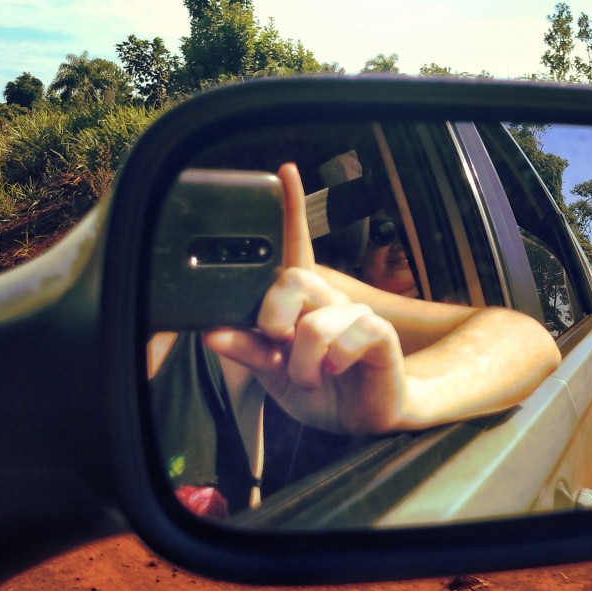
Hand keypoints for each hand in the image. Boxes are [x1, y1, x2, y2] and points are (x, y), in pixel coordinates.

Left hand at [204, 164, 414, 434]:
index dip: (291, 209)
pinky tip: (337, 369)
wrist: (362, 418)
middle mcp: (328, 302)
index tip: (285, 172)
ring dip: (304, 359)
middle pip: (294, 278)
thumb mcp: (274, 374)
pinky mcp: (379, 335)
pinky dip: (337, 357)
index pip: (294, 248)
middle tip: (277, 342)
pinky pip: (355, 332)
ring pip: (317, 318)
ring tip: (309, 377)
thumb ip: (247, 351)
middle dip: (274, 314)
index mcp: (300, 306)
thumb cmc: (322, 391)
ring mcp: (355, 316)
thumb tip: (212, 332)